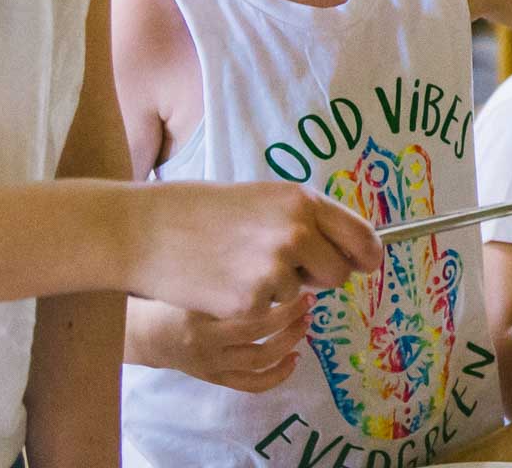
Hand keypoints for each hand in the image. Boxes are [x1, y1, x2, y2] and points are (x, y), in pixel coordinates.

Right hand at [124, 181, 380, 319]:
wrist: (145, 229)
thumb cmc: (200, 209)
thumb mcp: (262, 198)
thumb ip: (304, 219)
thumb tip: (347, 249)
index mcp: (301, 201)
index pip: (362, 236)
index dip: (366, 255)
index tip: (365, 264)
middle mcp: (296, 233)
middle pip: (339, 274)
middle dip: (319, 276)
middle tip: (282, 266)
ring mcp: (274, 270)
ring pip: (300, 296)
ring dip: (277, 288)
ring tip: (236, 265)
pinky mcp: (251, 304)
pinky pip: (268, 312)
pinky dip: (250, 304)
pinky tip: (222, 283)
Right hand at [125, 292, 308, 392]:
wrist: (147, 334)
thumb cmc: (175, 299)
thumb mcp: (194, 282)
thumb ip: (226, 275)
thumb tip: (274, 261)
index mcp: (198, 311)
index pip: (245, 304)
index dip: (277, 294)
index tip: (295, 278)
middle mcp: (205, 341)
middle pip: (257, 331)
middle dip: (288, 316)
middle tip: (308, 300)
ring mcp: (211, 364)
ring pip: (259, 359)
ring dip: (289, 341)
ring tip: (305, 323)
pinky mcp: (215, 379)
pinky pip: (251, 384)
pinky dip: (278, 375)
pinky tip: (295, 358)